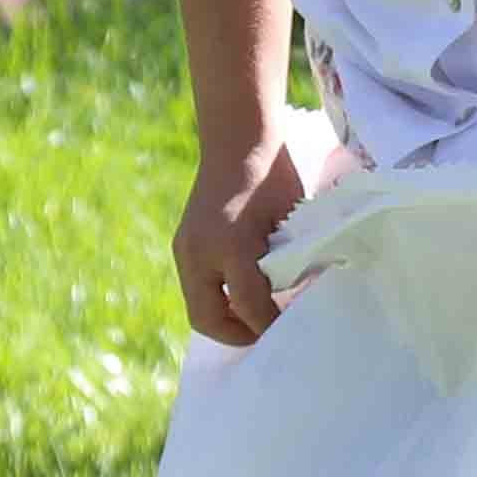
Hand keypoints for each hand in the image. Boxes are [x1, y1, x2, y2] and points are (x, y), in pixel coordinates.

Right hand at [174, 128, 313, 347]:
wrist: (238, 142)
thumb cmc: (275, 178)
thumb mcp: (290, 224)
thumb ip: (289, 265)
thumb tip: (294, 303)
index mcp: (232, 246)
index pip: (249, 306)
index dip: (270, 325)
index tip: (290, 330)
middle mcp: (200, 252)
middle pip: (207, 318)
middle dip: (237, 334)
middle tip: (265, 334)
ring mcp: (185, 250)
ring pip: (198, 306)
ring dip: (224, 319)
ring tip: (254, 319)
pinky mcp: (182, 246)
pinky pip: (195, 288)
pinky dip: (216, 300)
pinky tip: (240, 297)